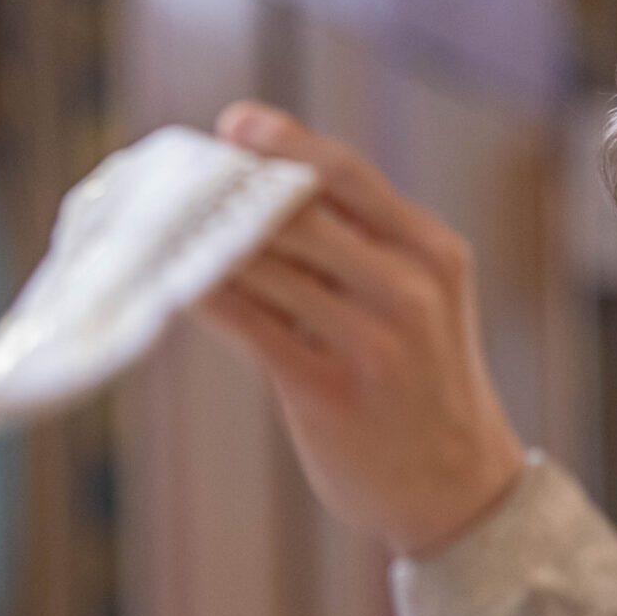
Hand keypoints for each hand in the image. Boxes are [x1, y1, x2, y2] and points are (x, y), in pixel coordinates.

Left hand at [199, 102, 526, 558]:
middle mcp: (408, 288)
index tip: (231, 124)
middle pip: (298, 213)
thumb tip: (260, 196)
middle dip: (229, 192)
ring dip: (204, 242)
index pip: (349, 174)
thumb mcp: (417, 304)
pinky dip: (206, 298)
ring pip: (266, 266)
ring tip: (158, 225)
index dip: (285, 143)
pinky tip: (172, 283)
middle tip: (172, 180)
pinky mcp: (330, 391)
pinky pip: (250, 326)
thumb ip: (357, 253)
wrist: (458, 491)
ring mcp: (373, 340)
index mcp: (431, 252)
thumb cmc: (419, 388)